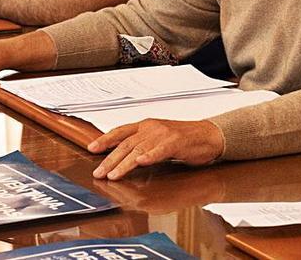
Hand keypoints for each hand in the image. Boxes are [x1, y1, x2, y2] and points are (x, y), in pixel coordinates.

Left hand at [88, 119, 224, 179]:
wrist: (209, 136)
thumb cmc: (184, 140)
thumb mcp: (157, 139)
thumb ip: (141, 146)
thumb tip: (122, 157)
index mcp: (146, 125)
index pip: (121, 131)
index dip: (105, 139)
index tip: (91, 149)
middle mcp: (152, 127)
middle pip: (126, 143)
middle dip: (110, 159)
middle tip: (99, 173)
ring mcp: (164, 134)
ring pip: (139, 148)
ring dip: (124, 163)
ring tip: (113, 175)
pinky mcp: (177, 142)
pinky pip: (161, 149)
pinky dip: (150, 156)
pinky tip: (142, 162)